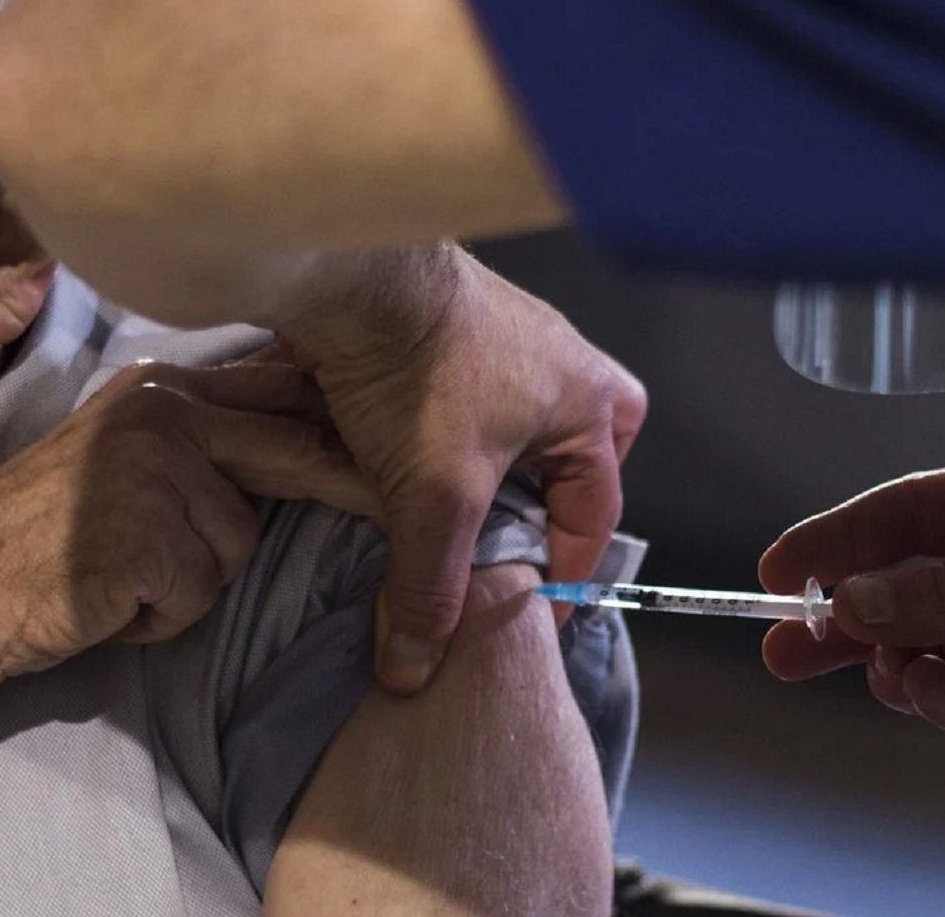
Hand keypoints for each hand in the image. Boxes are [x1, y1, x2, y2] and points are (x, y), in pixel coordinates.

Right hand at [0, 360, 377, 737]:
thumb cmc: (36, 538)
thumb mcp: (118, 460)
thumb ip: (194, 440)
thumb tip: (294, 435)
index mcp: (156, 389)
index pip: (272, 393)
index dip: (335, 422)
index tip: (393, 443)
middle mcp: (158, 412)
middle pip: (290, 450)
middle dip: (345, 486)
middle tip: (394, 503)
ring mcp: (152, 466)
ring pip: (238, 543)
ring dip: (192, 581)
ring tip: (123, 577)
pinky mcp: (146, 530)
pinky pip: (199, 590)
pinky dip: (161, 615)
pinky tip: (109, 601)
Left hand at [272, 245, 645, 693]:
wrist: (348, 273)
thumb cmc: (419, 368)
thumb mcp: (433, 496)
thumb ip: (429, 586)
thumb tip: (414, 671)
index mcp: (588, 399)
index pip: (596, 511)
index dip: (563, 574)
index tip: (528, 617)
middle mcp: (560, 360)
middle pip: (584, 450)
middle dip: (558, 500)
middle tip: (521, 544)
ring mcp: (504, 336)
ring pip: (521, 421)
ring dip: (495, 466)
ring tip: (461, 511)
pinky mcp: (446, 328)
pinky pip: (470, 396)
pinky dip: (450, 434)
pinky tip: (409, 462)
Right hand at [759, 463, 944, 786]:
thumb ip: (942, 589)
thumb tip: (852, 598)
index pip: (912, 514)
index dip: (841, 537)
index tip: (780, 568)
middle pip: (905, 588)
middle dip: (842, 616)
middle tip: (780, 642)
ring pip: (926, 653)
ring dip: (894, 665)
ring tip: (879, 673)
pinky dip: (940, 702)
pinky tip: (931, 695)